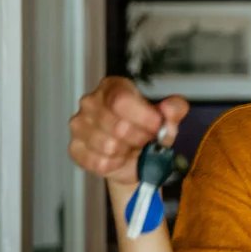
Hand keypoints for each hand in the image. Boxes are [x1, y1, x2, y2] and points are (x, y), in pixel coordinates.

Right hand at [68, 76, 188, 182]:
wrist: (135, 157)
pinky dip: (115, 164)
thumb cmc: (147, 132)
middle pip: (118, 125)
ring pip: (109, 146)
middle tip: (146, 140)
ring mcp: (80, 125)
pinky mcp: (75, 148)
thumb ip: (175, 109)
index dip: (143, 117)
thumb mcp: (167, 118)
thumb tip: (169, 108)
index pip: (121, 99)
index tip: (156, 126)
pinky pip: (99, 162)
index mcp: (113, 87)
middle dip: (140, 138)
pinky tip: (119, 157)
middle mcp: (91, 102)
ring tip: (131, 148)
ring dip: (127, 152)